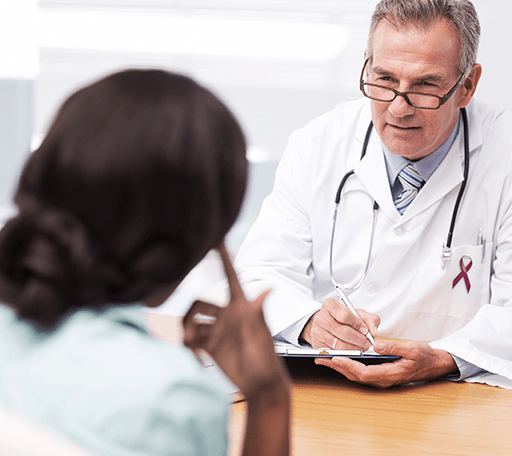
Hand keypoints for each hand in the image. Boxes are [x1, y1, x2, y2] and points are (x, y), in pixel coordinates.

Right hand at [182, 243, 289, 400]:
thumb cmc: (265, 359)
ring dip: (187, 331)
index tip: (216, 238)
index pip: (230, 276)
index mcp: (241, 306)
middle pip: (199, 303)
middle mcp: (227, 315)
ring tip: (192, 347)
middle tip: (189, 334)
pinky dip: (189, 346)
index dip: (224, 257)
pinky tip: (195, 357)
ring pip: (192, 320)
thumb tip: (269, 287)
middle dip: (190, 315)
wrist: (260, 386)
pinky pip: (191, 338)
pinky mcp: (211, 344)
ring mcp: (218, 329)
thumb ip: (258, 312)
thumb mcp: (261, 335)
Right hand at [300, 298, 379, 350]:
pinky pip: (335, 353)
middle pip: (343, 332)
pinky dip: (346, 354)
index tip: (366, 331)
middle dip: (359, 339)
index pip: (345, 315)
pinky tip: (353, 351)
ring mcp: (317, 332)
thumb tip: (374, 333)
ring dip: (354, 348)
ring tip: (362, 347)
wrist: (327, 325)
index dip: (358, 324)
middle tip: (367, 343)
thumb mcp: (358, 313)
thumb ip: (370, 320)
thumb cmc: (343, 318)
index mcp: (330, 305)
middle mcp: (321, 318)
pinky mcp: (317, 345)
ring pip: (339, 345)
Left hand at [315, 339, 458, 387]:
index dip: (347, 365)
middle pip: (355, 375)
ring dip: (339, 366)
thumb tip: (376, 345)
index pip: (363, 372)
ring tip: (324, 357)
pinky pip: (359, 372)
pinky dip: (347, 365)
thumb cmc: (425, 357)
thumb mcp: (412, 348)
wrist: (435, 364)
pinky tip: (338, 358)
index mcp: (390, 374)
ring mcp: (381, 378)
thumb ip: (393, 347)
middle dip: (337, 366)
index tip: (334, 358)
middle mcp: (383, 379)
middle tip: (321, 357)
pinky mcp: (379, 374)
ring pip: (355, 374)